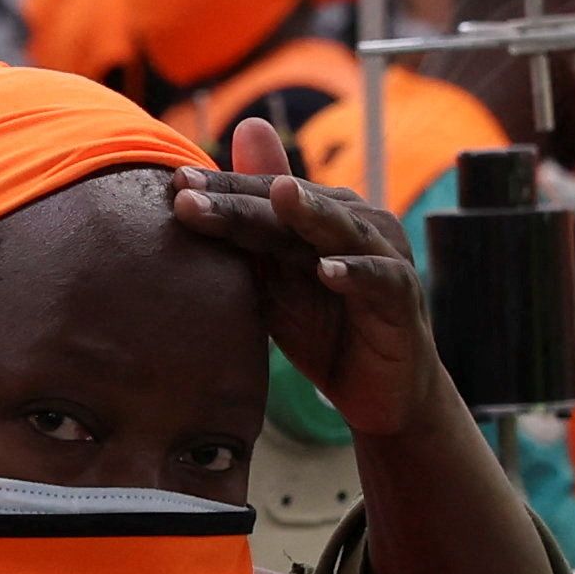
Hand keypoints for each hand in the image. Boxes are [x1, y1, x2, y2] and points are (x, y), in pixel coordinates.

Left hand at [169, 118, 444, 439]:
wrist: (379, 391)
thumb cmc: (322, 327)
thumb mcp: (272, 282)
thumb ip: (242, 235)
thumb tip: (189, 188)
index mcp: (320, 216)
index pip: (263, 196)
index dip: (220, 189)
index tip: (171, 182)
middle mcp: (353, 226)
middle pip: (291, 207)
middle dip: (242, 199)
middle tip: (190, 194)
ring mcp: (382, 258)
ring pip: (341, 230)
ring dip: (310, 214)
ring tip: (280, 197)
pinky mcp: (403, 300)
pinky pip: (381, 281)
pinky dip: (359, 273)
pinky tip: (329, 270)